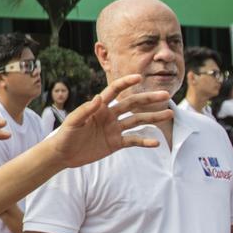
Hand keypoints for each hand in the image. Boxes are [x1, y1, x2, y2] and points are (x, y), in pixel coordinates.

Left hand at [47, 74, 173, 167]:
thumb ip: (85, 110)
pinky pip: (133, 140)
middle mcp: (109, 115)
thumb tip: (99, 97)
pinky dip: (144, 141)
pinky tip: (157, 142)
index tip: (139, 77)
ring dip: (153, 117)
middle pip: (132, 104)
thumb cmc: (65, 135)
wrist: (63, 154)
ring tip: (169, 113)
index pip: (114, 91)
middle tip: (165, 94)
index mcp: (99, 107)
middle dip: (148, 99)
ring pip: (137, 121)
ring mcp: (114, 129)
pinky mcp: (115, 143)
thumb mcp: (73, 122)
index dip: (126, 83)